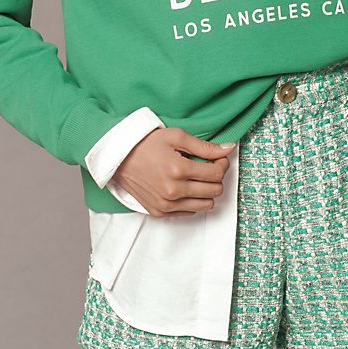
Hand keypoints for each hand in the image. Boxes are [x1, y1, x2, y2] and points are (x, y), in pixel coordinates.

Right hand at [112, 127, 235, 216]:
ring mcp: (166, 204)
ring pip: (205, 205)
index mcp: (179, 170)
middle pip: (214, 190)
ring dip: (207, 190)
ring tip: (197, 177)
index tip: (218, 158)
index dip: (222, 163)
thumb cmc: (146, 144)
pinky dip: (192, 200)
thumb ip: (204, 146)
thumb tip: (228, 149)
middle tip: (209, 166)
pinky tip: (185, 186)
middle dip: (216, 176)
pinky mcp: (159, 212)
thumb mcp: (176, 136)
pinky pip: (189, 212)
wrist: (118, 158)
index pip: (217, 173)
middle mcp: (173, 191)